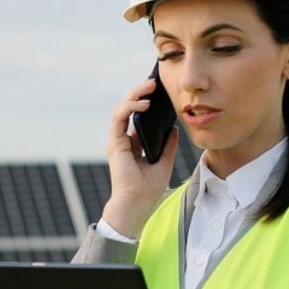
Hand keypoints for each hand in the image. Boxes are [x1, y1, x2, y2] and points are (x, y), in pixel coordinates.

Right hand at [101, 78, 179, 237]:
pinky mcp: (115, 143)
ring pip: (122, 108)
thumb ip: (168, 145)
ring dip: (134, 94)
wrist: (136, 206)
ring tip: (149, 86)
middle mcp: (123, 140)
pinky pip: (119, 117)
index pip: (137, 116)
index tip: (160, 91)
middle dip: (140, 92)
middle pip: (129, 108)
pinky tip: (144, 103)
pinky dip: (130, 107)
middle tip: (154, 82)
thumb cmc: (148, 190)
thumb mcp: (164, 163)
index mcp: (133, 144)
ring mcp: (117, 140)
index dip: (146, 101)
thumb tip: (173, 129)